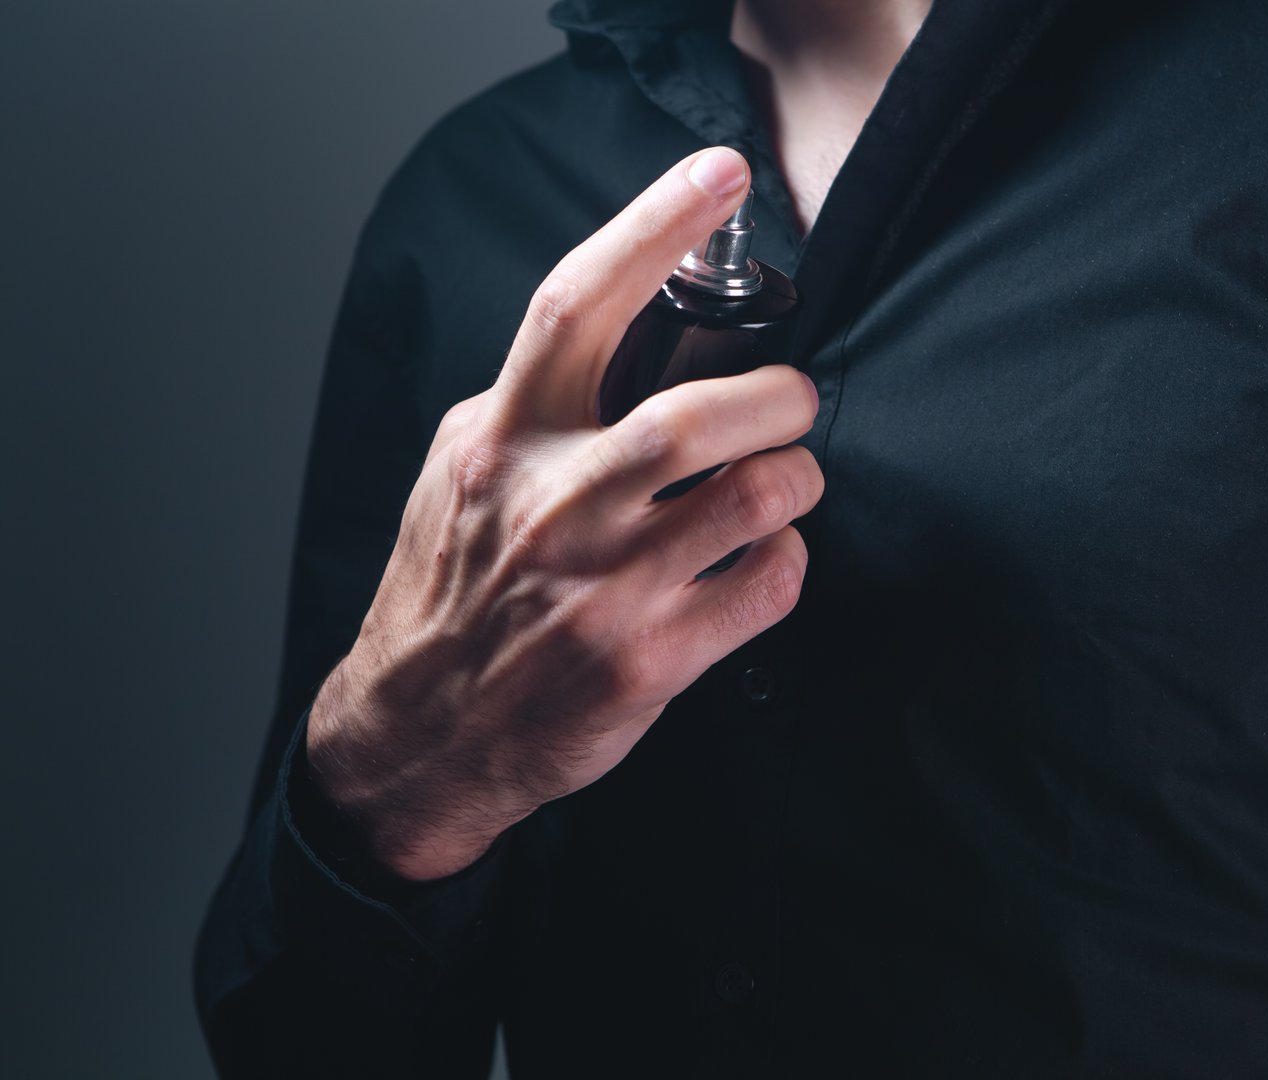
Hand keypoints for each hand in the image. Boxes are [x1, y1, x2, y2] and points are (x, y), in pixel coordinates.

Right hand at [304, 148, 823, 880]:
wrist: (420, 731)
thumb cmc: (448, 590)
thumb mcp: (459, 473)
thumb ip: (529, 406)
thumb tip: (620, 340)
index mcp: (502, 441)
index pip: (574, 305)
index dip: (651, 226)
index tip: (718, 175)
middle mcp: (552, 507)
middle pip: (696, 415)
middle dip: (777, 394)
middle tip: (791, 399)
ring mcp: (602, 591)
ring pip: (754, 501)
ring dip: (797, 476)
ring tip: (788, 477)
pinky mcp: (647, 664)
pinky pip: (768, 588)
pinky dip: (789, 560)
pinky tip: (766, 557)